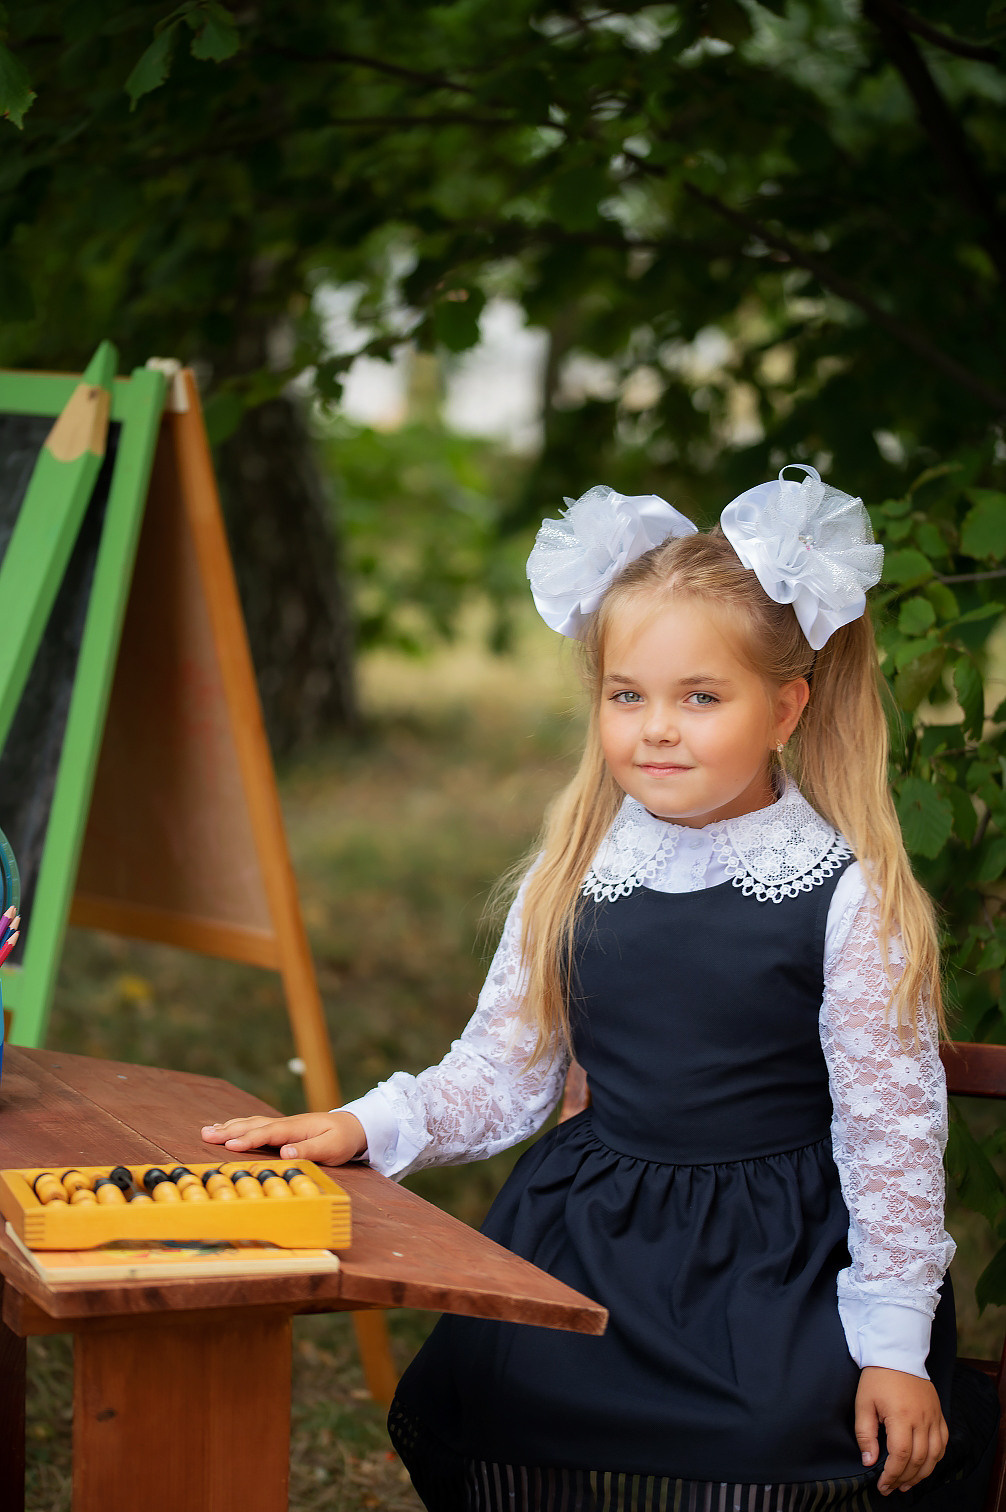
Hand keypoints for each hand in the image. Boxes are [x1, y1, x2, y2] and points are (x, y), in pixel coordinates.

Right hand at [200, 1111, 367, 1164]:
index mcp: (295, 1128)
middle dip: (229, 1131)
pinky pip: (256, 1127)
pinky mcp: (282, 1130)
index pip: (267, 1133)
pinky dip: (239, 1127)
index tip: (228, 1145)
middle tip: (205, 1135)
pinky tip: (228, 1129)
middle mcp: (285, 1124)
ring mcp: (283, 1125)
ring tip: (208, 1131)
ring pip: (252, 1124)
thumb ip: (308, 1149)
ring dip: (230, 1127)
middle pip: (253, 1126)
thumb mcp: (331, 1148)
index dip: (248, 1139)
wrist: (353, 1126)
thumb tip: (285, 1153)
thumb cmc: (342, 1139)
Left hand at [855, 1366, 947, 1494]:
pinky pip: (943, 1443)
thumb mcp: (863, 1403)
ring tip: (906, 1483)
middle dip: (904, 1478)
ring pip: (934, 1456)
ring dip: (921, 1474)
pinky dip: (935, 1459)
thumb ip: (865, 1434)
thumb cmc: (877, 1378)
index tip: (882, 1485)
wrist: (898, 1354)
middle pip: (918, 1459)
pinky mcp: (939, 1414)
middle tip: (891, 1487)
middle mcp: (922, 1419)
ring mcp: (934, 1417)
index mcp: (901, 1416)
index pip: (900, 1455)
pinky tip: (924, 1466)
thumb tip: (869, 1461)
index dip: (892, 1474)